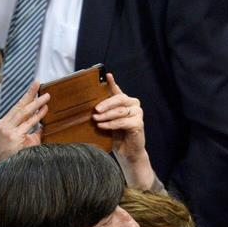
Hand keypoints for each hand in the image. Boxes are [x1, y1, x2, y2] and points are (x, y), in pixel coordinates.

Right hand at [0, 80, 48, 159]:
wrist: (9, 168)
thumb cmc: (17, 154)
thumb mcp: (23, 139)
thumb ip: (32, 130)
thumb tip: (43, 124)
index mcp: (5, 123)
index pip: (17, 107)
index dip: (26, 96)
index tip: (35, 86)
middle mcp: (4, 125)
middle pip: (19, 106)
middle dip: (29, 94)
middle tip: (38, 83)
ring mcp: (8, 131)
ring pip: (24, 113)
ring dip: (36, 104)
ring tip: (46, 96)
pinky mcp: (14, 137)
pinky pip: (28, 124)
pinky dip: (37, 117)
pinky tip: (44, 110)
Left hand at [94, 73, 156, 189]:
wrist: (127, 152)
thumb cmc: (116, 135)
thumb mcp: (107, 121)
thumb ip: (103, 111)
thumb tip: (89, 106)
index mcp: (125, 102)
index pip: (117, 90)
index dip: (112, 82)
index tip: (107, 75)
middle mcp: (133, 105)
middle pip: (120, 99)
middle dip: (106, 103)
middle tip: (95, 109)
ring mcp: (138, 114)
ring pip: (120, 111)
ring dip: (106, 115)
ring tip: (96, 119)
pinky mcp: (139, 124)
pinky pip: (123, 121)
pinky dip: (111, 124)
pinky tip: (103, 126)